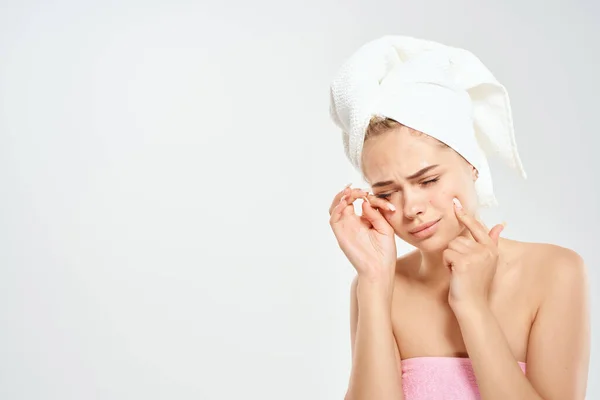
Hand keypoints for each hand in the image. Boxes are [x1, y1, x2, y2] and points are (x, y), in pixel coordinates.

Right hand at [329, 185, 397, 285]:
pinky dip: (336, 208)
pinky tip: (344, 203)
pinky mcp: (340, 234)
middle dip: (350, 192)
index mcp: (364, 220)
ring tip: (348, 192)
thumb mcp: (385, 229)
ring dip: (340, 197)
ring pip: (335, 207)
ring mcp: (345, 228)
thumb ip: (375, 214)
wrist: (379, 269)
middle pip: (345, 201)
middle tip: (359, 190)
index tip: (373, 195)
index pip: (361, 201)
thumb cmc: (385, 252)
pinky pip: (333, 219)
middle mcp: (352, 222)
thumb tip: (364, 202)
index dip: (366, 196)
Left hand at [444, 197, 504, 313]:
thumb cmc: (475, 284)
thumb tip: (500, 225)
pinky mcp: (463, 262)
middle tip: (462, 269)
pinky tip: (454, 274)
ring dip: (450, 259)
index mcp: (491, 249)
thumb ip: (491, 241)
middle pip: (458, 238)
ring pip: (451, 246)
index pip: (477, 227)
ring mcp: (475, 256)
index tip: (456, 204)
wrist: (473, 305)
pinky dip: (446, 264)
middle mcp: (485, 250)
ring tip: (459, 272)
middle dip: (455, 252)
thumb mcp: (487, 262)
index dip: (466, 216)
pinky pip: (446, 254)